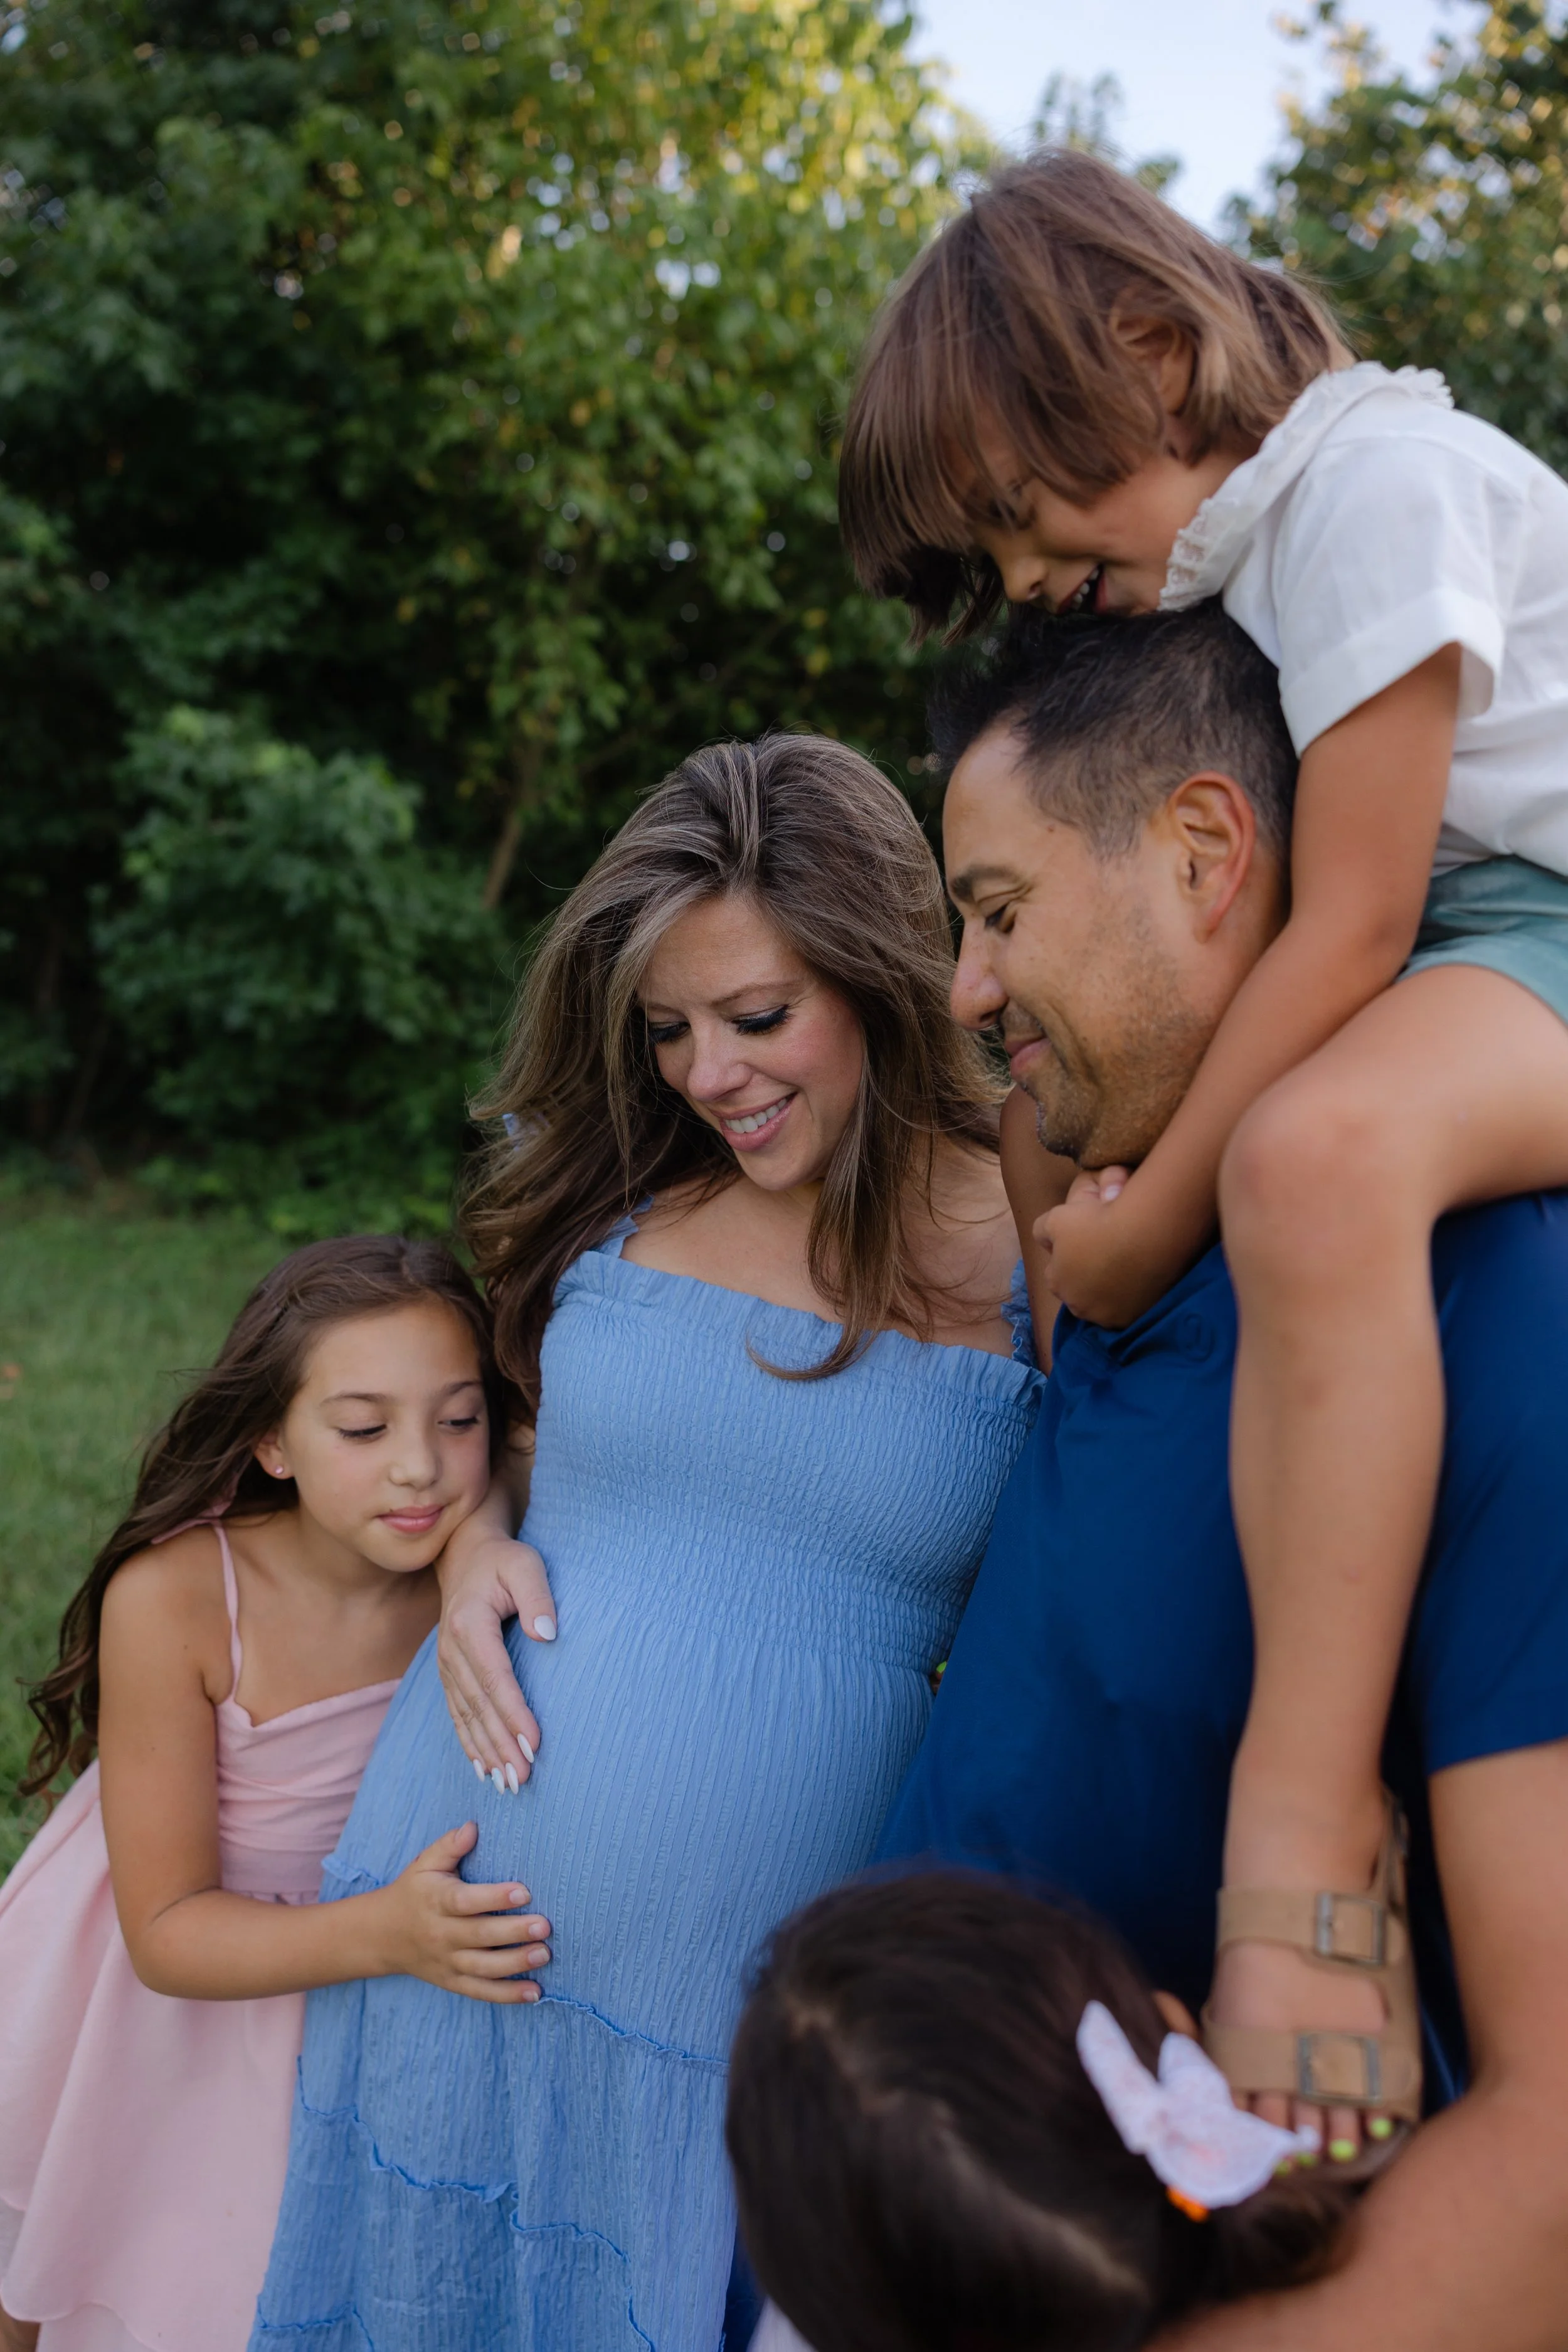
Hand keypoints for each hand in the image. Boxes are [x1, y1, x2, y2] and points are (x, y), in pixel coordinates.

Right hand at [372, 1822, 551, 2004]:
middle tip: (545, 1926)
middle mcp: (441, 1935)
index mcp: (436, 1901)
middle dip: (513, 1932)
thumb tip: (473, 1827)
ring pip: (483, 1968)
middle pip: (479, 1937)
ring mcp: (447, 1962)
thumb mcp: (424, 1864)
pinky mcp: (452, 1981)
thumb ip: (449, 1845)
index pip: (466, 1902)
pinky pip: (480, 1992)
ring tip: (544, 1954)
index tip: (524, 1892)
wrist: (382, 1935)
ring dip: (515, 1964)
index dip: (494, 1898)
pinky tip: (535, 1992)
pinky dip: (507, 1995)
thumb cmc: (413, 1891)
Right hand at [437, 1516, 556, 1786]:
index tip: (534, 1742)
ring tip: (508, 1784)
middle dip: (501, 1745)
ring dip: (486, 1752)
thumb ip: (538, 1596)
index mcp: (470, 1625)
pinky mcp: (449, 1674)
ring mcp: (446, 1665)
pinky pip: (457, 1715)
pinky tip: (484, 1768)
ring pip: (466, 1717)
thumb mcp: (526, 1565)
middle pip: (478, 1706)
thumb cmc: (504, 1561)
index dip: (514, 1712)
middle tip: (523, 1778)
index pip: (495, 1677)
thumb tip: (547, 1633)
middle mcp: (451, 1650)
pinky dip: (469, 1744)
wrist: (466, 1557)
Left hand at [1036, 1167, 1181, 1328]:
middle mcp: (1079, 1307)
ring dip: (1110, 1288)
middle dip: (1087, 1276)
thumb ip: (1042, 1231)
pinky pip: (1130, 1306)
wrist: (1144, 1234)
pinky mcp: (1136, 1318)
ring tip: (1125, 1263)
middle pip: (1079, 1290)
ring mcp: (1108, 1317)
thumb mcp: (1056, 1217)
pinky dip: (1133, 1294)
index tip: (1083, 1241)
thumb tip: (1047, 1241)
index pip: (1055, 1272)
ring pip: (1105, 1302)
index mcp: (1057, 1284)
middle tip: (1105, 1252)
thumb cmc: (1095, 1223)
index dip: (1068, 1256)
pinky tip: (1139, 1274)